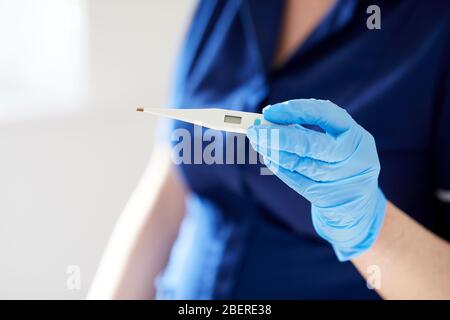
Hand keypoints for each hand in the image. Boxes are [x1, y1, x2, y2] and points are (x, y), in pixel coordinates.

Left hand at [247, 99, 386, 260]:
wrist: (359, 207)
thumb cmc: (340, 164)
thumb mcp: (335, 143)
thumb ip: (305, 129)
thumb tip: (268, 119)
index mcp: (357, 137)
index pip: (325, 114)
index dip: (296, 110)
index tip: (269, 111)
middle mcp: (354, 159)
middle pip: (311, 144)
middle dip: (278, 136)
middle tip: (254, 131)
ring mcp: (342, 182)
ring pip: (300, 163)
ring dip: (273, 151)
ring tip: (257, 142)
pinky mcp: (328, 199)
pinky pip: (296, 181)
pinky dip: (279, 168)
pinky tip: (268, 158)